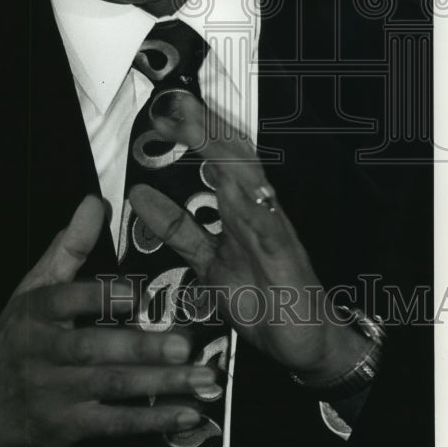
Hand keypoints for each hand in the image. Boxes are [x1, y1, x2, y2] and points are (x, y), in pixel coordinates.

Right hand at [0, 195, 215, 446]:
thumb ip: (69, 246)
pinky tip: (186, 414)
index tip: (135, 294)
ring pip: (111, 387)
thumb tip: (95, 202)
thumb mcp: (33, 289)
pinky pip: (114, 423)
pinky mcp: (68, 427)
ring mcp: (55, 393)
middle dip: (141, 348)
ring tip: (202, 379)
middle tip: (185, 346)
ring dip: (160, 384)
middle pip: (93, 349)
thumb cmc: (17, 339)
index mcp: (36, 312)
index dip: (99, 297)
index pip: (65, 300)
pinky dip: (152, 419)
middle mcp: (44, 352)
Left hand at [129, 95, 371, 384]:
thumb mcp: (208, 262)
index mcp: (237, 210)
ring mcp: (272, 231)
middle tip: (177, 105)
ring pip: (249, 184)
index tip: (164, 113)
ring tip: (199, 129)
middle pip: (230, 161)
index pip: (213, 162)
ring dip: (223, 154)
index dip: (191, 135)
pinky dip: (256, 207)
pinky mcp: (286, 258)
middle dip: (205, 131)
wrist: (307, 341)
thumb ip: (178, 229)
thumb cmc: (264, 299)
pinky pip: (269, 228)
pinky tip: (242, 188)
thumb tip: (140, 196)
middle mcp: (255, 212)